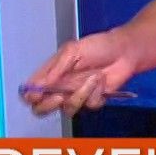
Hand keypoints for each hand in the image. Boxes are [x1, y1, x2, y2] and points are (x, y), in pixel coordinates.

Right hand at [20, 30, 136, 115]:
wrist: (125, 51)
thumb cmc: (98, 46)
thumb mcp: (73, 51)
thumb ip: (55, 69)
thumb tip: (37, 85)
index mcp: (51, 74)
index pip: (30, 91)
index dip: (30, 96)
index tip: (37, 94)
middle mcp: (60, 87)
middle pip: (41, 109)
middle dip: (48, 106)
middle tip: (60, 96)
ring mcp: (76, 95)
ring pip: (68, 109)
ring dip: (81, 94)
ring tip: (94, 76)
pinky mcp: (92, 100)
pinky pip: (89, 105)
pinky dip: (96, 92)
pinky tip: (102, 80)